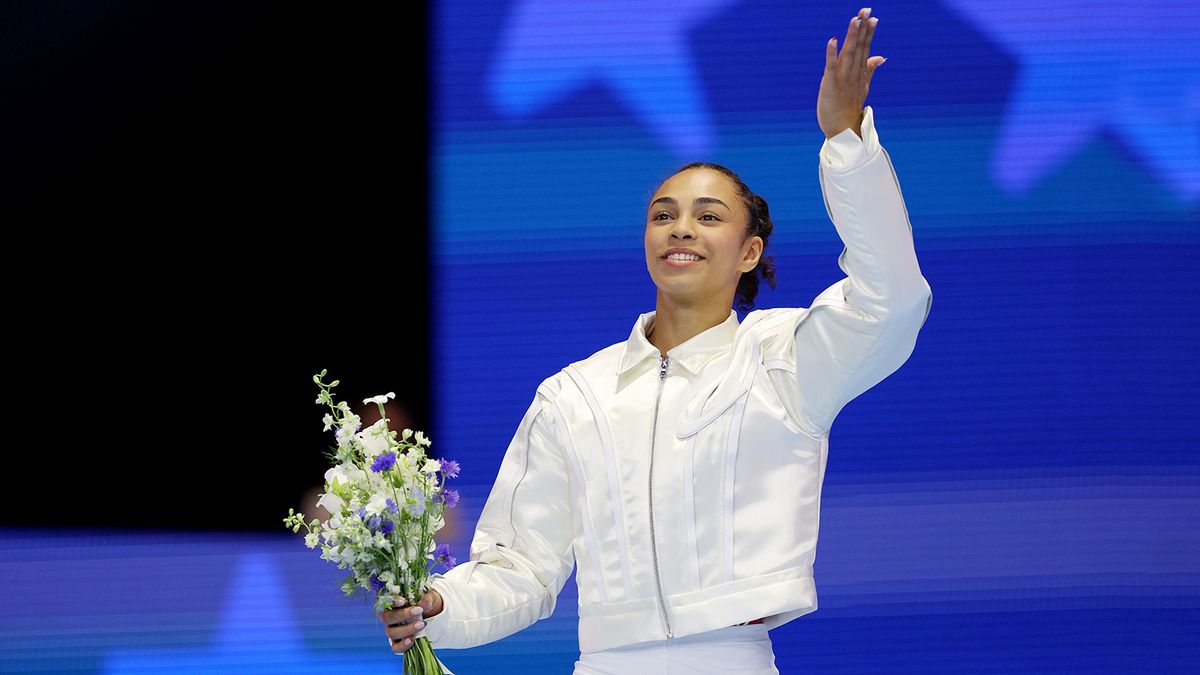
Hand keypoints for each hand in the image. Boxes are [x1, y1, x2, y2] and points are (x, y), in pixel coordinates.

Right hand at [380, 588, 443, 654]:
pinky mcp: (397, 644)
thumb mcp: (429, 598)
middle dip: (402, 615)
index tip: (404, 601)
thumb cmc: (425, 604)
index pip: (386, 602)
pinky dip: (402, 645)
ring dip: (407, 629)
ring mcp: (392, 631)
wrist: (432, 616)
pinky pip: (395, 647)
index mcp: (393, 604)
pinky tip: (411, 640)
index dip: (392, 601)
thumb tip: (423, 604)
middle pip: (387, 617)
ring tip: (422, 624)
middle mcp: (389, 618)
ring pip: (391, 632)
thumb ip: (426, 599)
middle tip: (419, 610)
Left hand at [818, 7, 884, 139]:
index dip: (868, 32)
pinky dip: (831, 53)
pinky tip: (833, 40)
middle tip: (866, 10)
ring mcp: (843, 78)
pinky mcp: (830, 84)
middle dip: (862, 28)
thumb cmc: (849, 107)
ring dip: (852, 36)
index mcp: (860, 72)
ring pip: (849, 53)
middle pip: (859, 47)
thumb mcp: (862, 86)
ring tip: (855, 19)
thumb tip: (881, 56)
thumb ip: (870, 69)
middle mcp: (853, 73)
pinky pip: (831, 66)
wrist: (842, 130)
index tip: (872, 16)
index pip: (865, 48)